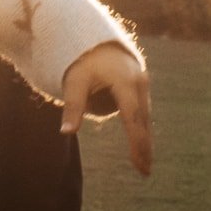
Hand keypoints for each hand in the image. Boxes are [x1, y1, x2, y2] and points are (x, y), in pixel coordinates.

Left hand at [60, 41, 152, 173]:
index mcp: (124, 81)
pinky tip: (141, 142)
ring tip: (144, 163)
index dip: (137, 143)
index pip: (133, 118)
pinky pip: (142, 109)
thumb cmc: (82, 60)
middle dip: (144, 146)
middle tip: (145, 172)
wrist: (95, 37)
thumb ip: (72, 106)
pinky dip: (141, 126)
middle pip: (143, 120)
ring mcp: (142, 81)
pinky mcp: (141, 83)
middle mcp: (138, 81)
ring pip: (145, 115)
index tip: (139, 164)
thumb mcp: (74, 81)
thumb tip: (65, 132)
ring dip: (145, 138)